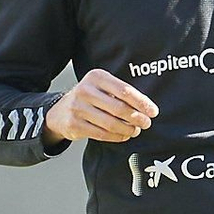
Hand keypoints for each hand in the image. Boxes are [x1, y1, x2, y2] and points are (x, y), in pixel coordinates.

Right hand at [44, 69, 158, 143]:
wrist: (60, 111)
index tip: (153, 112)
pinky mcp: (74, 124)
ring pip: (112, 123)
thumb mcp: (103, 87)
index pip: (125, 90)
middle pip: (120, 108)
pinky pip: (102, 134)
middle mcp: (85, 90)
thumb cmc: (90, 98)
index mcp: (96, 77)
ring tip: (136, 130)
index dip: (142, 103)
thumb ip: (122, 94)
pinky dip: (117, 137)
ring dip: (128, 129)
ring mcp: (77, 108)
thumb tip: (148, 109)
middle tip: (146, 123)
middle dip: (138, 118)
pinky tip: (124, 135)